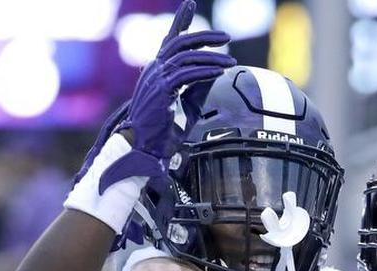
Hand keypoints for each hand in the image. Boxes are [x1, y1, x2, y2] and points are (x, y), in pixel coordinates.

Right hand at [97, 0, 234, 191]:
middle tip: (225, 37)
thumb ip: (199, 87)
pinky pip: (186, 74)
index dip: (180, 20)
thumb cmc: (163, 133)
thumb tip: (216, 70)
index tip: (190, 4)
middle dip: (205, 36)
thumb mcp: (188, 105)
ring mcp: (155, 79)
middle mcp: (154, 71)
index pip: (170, 40)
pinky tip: (219, 71)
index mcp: (157, 72)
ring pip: (186, 57)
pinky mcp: (161, 91)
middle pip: (180, 42)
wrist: (146, 150)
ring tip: (229, 60)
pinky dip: (205, 71)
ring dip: (211, 57)